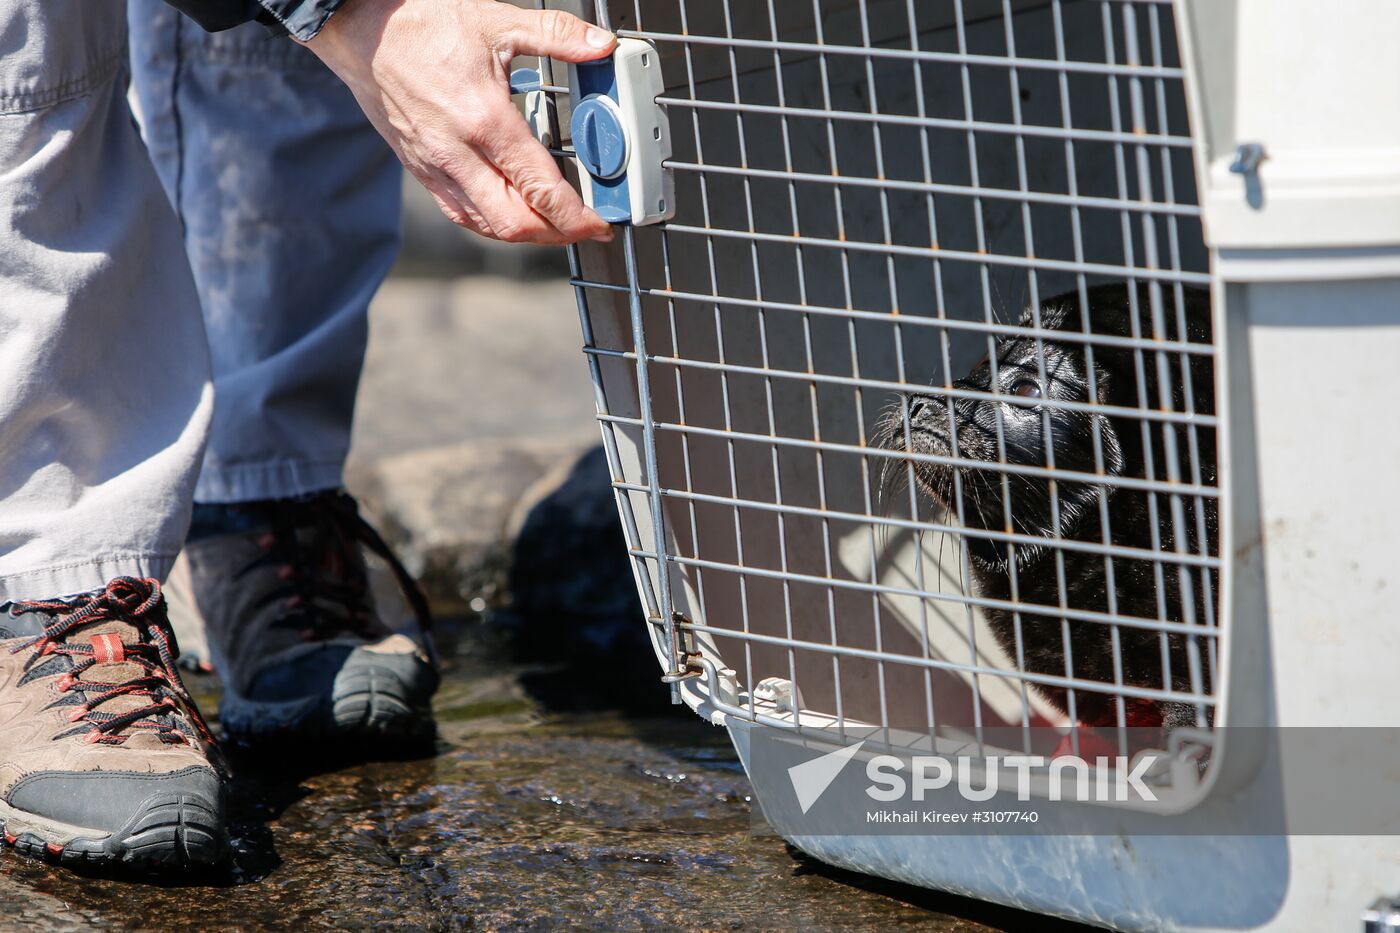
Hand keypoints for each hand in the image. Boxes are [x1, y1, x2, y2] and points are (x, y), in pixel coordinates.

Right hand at [305, 0, 614, 244]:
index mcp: (485, 119)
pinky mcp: (420, 169)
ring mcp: (435, 165)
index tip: (598, 225)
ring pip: (487, 225)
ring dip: (525, 233)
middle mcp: (458, 152)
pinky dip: (490, 223)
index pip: (540, 189)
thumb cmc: (421, 24)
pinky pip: (460, 212)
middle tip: (582, 228)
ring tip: (553, 224)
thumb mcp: (496, 21)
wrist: (360, 30)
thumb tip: (599, 44)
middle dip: (556, 234)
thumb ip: (556, 35)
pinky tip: (508, 213)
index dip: (576, 217)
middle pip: (515, 223)